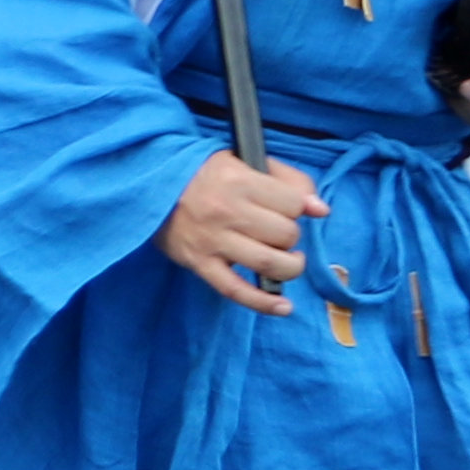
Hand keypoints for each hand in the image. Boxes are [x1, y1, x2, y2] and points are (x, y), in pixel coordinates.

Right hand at [160, 148, 327, 313]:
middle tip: (278, 230)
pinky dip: (263, 303)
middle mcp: (226, 211)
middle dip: (290, 235)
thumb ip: (287, 180)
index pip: (293, 204)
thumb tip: (321, 210)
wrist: (149, 185)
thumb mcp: (244, 162)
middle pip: (285, 234)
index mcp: (238, 180)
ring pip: (270, 263)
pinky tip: (283, 307)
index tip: (286, 208)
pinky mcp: (200, 263)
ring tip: (288, 260)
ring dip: (289, 266)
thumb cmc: (203, 173)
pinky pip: (236, 290)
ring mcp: (212, 240)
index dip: (297, 208)